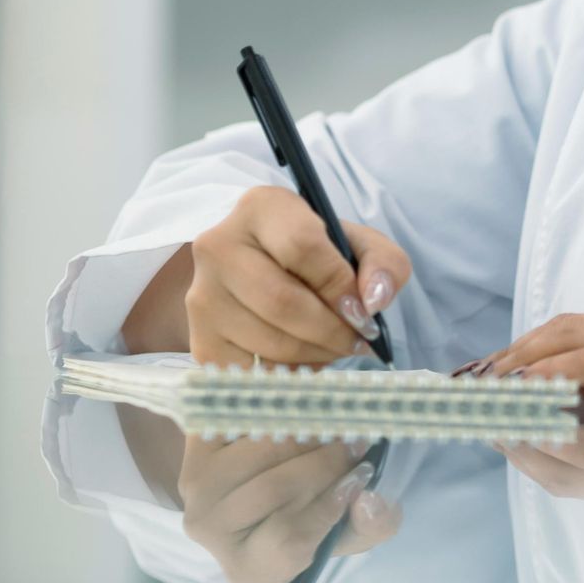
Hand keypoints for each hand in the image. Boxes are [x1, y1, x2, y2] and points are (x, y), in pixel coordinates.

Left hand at [176, 429, 400, 582]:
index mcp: (249, 570)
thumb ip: (371, 524)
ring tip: (333, 429)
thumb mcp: (350, 530)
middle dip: (324, 461)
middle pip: (273, 490)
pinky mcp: (194, 444)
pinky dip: (279, 411)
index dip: (330, 504)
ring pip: (260, 451)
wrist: (261, 483)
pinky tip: (302, 413)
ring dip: (305, 433)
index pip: (288, 538)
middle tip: (357, 443)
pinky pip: (245, 420)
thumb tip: (370, 499)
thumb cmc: (309, 515)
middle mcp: (210, 533)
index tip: (363, 476)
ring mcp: (195, 488)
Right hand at [186, 185, 410, 368]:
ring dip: (317, 355)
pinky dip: (290, 375)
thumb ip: (383, 263)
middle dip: (332, 331)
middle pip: (281, 302)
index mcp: (260, 207)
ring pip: (269, 342)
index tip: (364, 311)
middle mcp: (218, 246)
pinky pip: (253, 373)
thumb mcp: (358, 244)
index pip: (302, 247)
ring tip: (334, 346)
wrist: (263, 270)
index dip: (339, 286)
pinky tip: (304, 359)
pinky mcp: (200, 341)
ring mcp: (202, 296)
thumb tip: (374, 302)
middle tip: (357, 340)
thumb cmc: (317, 255)